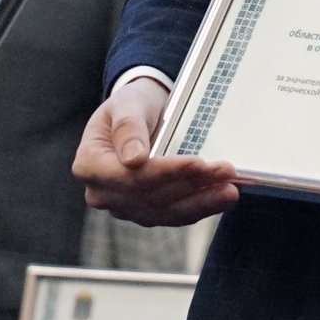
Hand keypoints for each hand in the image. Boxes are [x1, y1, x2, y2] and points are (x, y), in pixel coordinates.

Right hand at [71, 77, 241, 226]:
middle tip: (226, 170)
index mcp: (90, 164)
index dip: (165, 173)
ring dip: (201, 200)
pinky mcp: (146, 212)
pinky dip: (200, 208)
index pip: (129, 177)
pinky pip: (174, 215)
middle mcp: (102, 192)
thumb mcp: (126, 104)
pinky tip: (222, 198)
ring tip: (230, 187)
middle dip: (191, 184)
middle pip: (150, 196)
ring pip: (165, 211)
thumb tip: (133, 160)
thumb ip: (128, 127)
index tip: (198, 162)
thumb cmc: (130, 106)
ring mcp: (124, 206)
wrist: (140, 115)